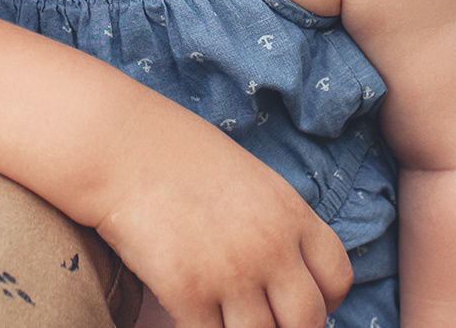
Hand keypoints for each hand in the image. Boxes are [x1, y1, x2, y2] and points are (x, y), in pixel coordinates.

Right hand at [91, 111, 350, 327]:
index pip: (337, 278)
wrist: (117, 145)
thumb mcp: (247, 178)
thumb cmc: (174, 153)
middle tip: (260, 321)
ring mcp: (231, 272)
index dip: (324, 301)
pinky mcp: (187, 293)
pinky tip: (189, 318)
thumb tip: (277, 269)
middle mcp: (270, 246)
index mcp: (289, 212)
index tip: (295, 304)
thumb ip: (272, 223)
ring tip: (223, 319)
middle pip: (308, 321)